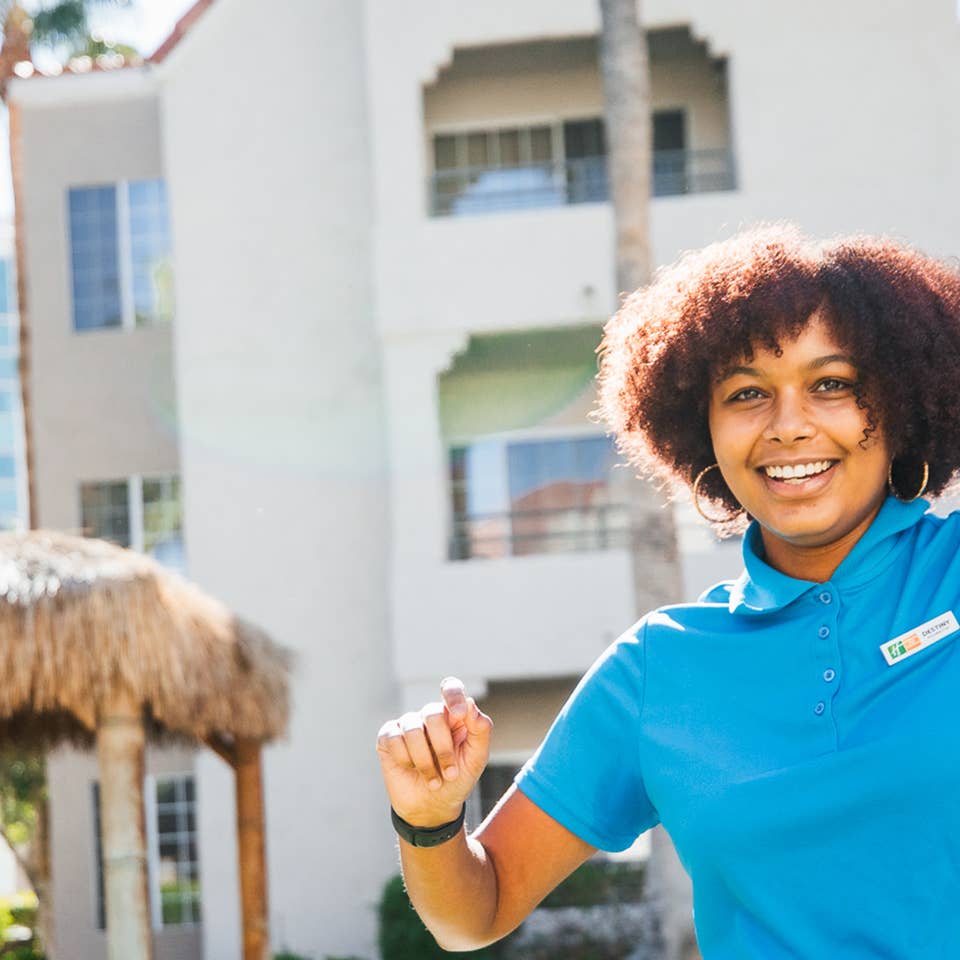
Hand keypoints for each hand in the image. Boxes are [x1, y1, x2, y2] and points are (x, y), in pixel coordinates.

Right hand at [377, 677, 492, 828]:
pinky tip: (410, 769)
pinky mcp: (388, 738)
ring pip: (412, 729)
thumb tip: (470, 703)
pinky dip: (405, 759)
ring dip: (425, 762)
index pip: (450, 688)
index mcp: (453, 715)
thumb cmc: (457, 780)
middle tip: (450, 773)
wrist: (432, 808)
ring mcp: (407, 725)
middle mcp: (429, 716)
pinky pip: (393, 739)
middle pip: (433, 714)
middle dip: (443, 749)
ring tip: (434, 781)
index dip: (453, 695)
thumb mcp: (476, 759)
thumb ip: (480, 730)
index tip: (458, 714)